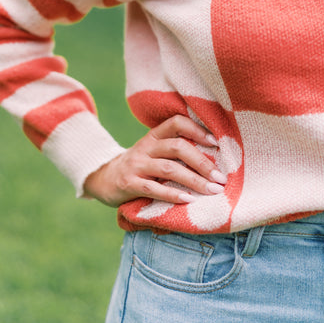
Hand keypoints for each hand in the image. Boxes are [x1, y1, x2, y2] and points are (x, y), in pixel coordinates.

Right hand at [83, 114, 226, 206]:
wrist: (103, 178)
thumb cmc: (139, 166)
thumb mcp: (153, 151)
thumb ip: (174, 150)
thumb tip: (214, 158)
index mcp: (154, 136)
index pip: (176, 122)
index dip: (197, 129)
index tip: (216, 143)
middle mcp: (145, 147)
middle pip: (177, 147)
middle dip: (202, 162)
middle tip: (221, 177)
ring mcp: (136, 165)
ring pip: (169, 168)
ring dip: (194, 180)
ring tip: (212, 190)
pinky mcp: (129, 183)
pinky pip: (153, 188)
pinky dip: (173, 194)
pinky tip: (189, 200)